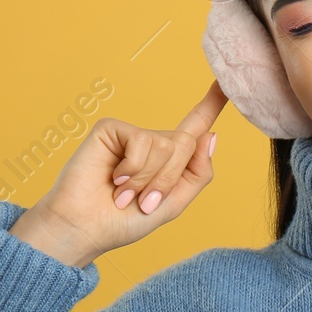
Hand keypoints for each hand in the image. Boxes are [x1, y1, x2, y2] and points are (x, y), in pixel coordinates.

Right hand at [9, 80, 228, 266]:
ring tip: (125, 194)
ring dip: (147, 179)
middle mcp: (152, 142)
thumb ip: (198, 172)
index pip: (195, 127)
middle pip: (185, 145)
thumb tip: (211, 135)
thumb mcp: (173, 204)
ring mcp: (131, 134)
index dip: (212, 105)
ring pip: (165, 145)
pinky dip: (133, 168)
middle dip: (167, 179)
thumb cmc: (124, 221)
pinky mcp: (111, 128)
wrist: (86, 228)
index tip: (225, 83)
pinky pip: (141, 141)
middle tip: (144, 201)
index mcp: (169, 160)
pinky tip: (115, 178)